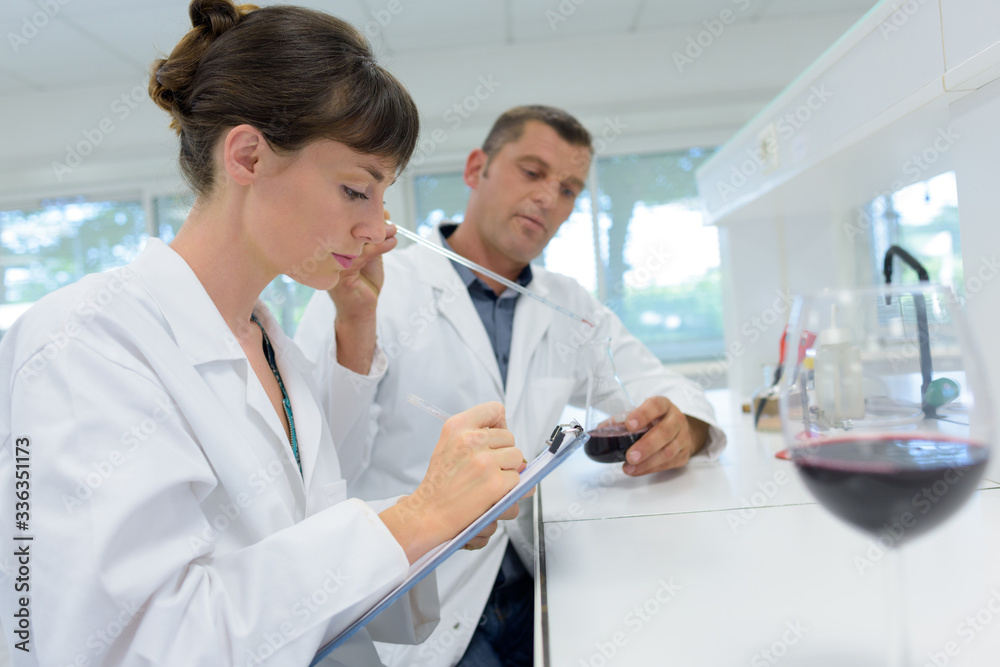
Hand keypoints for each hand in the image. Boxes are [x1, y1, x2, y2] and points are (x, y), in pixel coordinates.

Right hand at [330, 213, 395, 373]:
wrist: (360, 310)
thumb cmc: (364, 281)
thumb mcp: (370, 254)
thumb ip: (373, 237)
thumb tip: (384, 215)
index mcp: (330, 244)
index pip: (342, 220)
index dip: (360, 210)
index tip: (378, 205)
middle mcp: (327, 252)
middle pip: (345, 227)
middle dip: (369, 219)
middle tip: (386, 215)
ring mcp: (332, 264)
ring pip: (355, 240)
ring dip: (378, 233)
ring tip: (393, 229)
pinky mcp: (341, 276)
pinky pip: (361, 255)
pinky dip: (379, 247)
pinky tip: (391, 242)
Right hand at [379, 402, 523, 562]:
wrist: (427, 514)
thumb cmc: (439, 484)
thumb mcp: (449, 446)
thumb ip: (480, 440)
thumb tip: (516, 451)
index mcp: (457, 426)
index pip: (494, 410)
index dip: (499, 425)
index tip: (494, 439)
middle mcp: (471, 440)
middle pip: (510, 438)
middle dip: (503, 454)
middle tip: (485, 469)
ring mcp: (485, 461)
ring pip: (518, 459)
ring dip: (508, 472)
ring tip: (487, 483)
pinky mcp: (495, 483)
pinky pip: (518, 482)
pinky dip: (509, 492)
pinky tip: (490, 496)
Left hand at [619, 397, 709, 475]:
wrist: (679, 431)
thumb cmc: (655, 421)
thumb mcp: (640, 415)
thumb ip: (621, 421)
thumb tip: (601, 429)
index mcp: (664, 405)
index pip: (655, 406)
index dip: (643, 415)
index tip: (629, 425)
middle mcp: (677, 420)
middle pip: (665, 432)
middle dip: (646, 446)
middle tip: (630, 455)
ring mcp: (683, 437)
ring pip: (668, 451)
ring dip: (647, 462)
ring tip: (630, 466)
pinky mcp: (684, 454)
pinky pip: (668, 463)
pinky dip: (651, 468)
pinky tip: (637, 470)